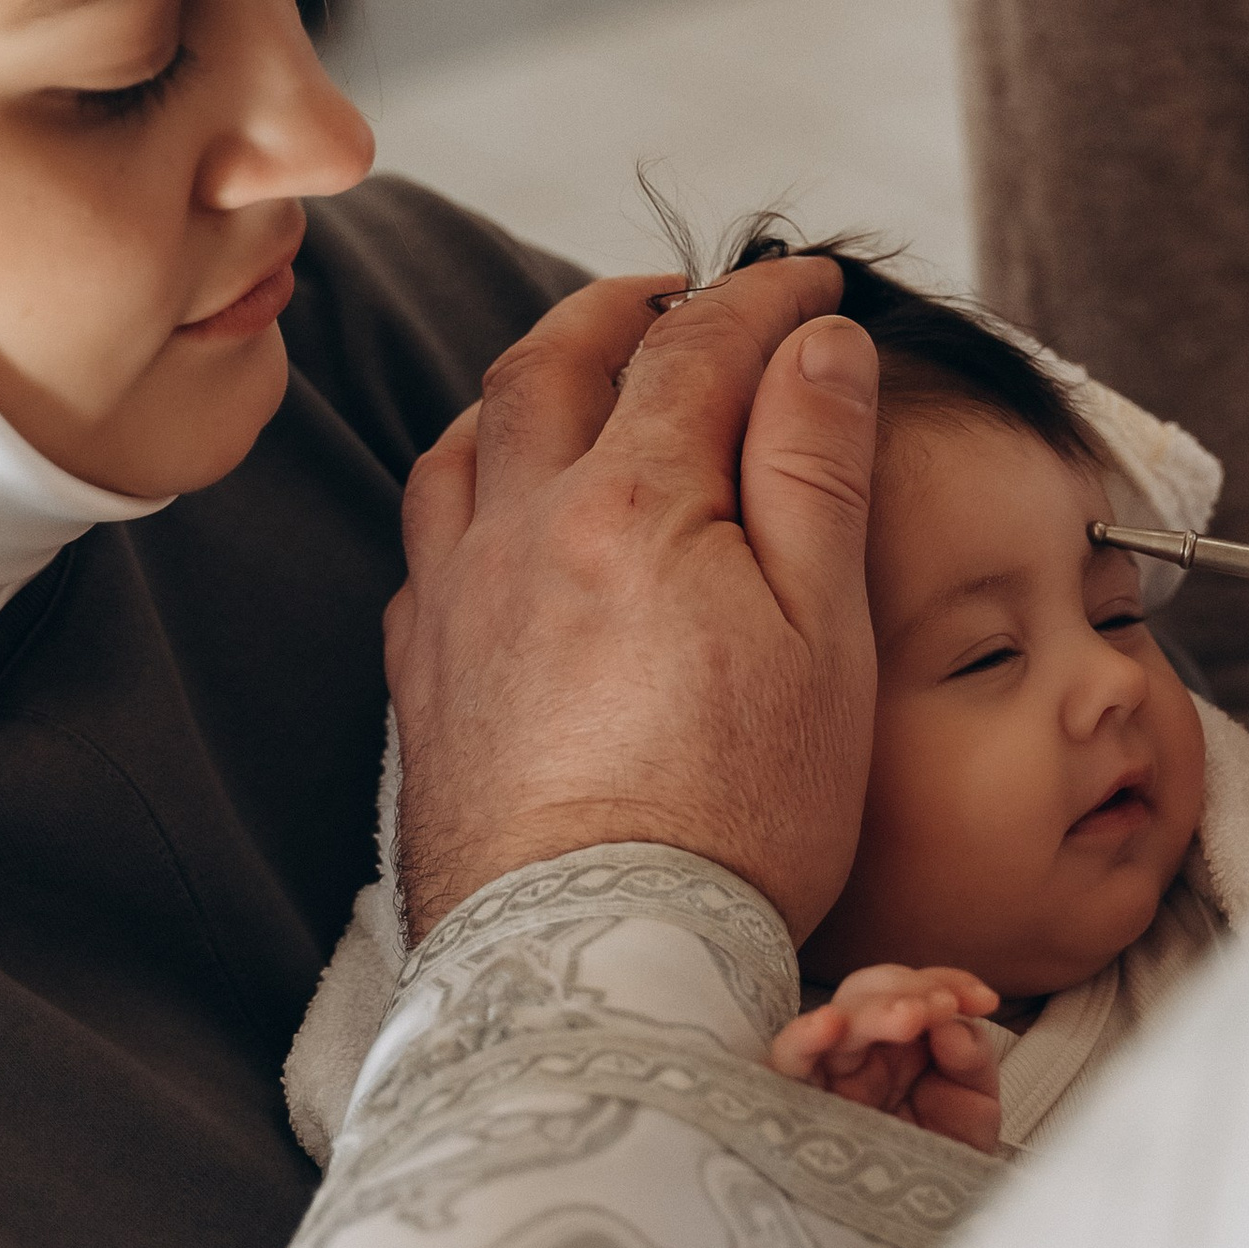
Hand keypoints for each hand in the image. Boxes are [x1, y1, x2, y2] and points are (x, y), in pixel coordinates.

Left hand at [386, 260, 879, 943]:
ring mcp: (457, 601)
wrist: (596, 961)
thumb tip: (817, 343)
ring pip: (468, 440)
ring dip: (527, 386)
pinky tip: (502, 518)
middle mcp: (521, 527)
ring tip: (580, 382)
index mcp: (632, 501)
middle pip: (554, 363)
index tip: (815, 286)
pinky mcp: (423, 680)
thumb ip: (815, 467)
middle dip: (625, 310)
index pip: (701, 346)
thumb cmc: (735, 812)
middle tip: (684, 297)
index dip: (766, 298)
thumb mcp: (825, 630)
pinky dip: (471, 492)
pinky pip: (427, 542)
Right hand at [769, 964, 1005, 1154]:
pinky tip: (829, 1025)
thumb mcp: (974, 1108)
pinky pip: (784, 1062)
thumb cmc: (941, 1167)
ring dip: (873, 1009)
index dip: (945, 981)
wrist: (929, 1229)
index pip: (913, 990)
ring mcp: (828, 1076)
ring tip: (909, 1016)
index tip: (981, 999)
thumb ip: (971, 1060)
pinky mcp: (796, 1105)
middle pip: (869, 993)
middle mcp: (861, 1054)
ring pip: (835, 1019)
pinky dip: (803, 1037)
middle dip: (909, 991)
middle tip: (941, 1008)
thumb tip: (951, 1026)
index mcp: (901, 1044)